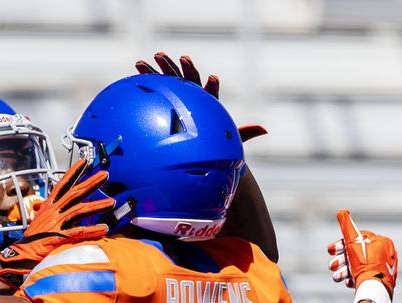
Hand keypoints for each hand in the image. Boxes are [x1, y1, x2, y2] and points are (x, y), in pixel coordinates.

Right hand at [0, 159, 113, 291]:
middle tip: (105, 174)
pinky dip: (92, 230)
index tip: (85, 162)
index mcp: (48, 207)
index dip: (74, 173)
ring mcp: (56, 224)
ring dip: (97, 206)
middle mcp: (53, 212)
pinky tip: (104, 228)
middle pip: (75, 193)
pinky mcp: (59, 238)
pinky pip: (79, 232)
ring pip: (80, 210)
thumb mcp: (39, 222)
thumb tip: (54, 210)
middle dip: (91, 183)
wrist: (19, 256)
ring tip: (112, 202)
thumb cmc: (30, 242)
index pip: (62, 185)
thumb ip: (50, 215)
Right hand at [135, 51, 265, 142]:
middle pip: (189, 79)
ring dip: (160, 68)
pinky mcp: (168, 100)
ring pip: (170, 79)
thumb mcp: (231, 137)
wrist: (201, 144)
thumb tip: (264, 130)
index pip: (211, 92)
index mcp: (209, 103)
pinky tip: (137, 71)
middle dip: (183, 68)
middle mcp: (195, 95)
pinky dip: (148, 78)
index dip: (212, 86)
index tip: (212, 79)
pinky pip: (158, 88)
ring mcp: (180, 96)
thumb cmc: (216, 140)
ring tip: (149, 59)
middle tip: (179, 58)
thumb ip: (245, 132)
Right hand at [329, 209, 397, 296]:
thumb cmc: (365, 265)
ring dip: (344, 271)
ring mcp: (384, 270)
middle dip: (341, 260)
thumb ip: (347, 227)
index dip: (342, 245)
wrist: (374, 289)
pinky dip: (353, 279)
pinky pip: (364, 278)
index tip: (330, 251)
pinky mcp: (380, 283)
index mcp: (382, 243)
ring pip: (359, 268)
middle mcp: (386, 255)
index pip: (359, 240)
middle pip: (357, 255)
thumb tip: (341, 211)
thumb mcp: (353, 243)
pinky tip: (348, 282)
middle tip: (331, 266)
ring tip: (336, 277)